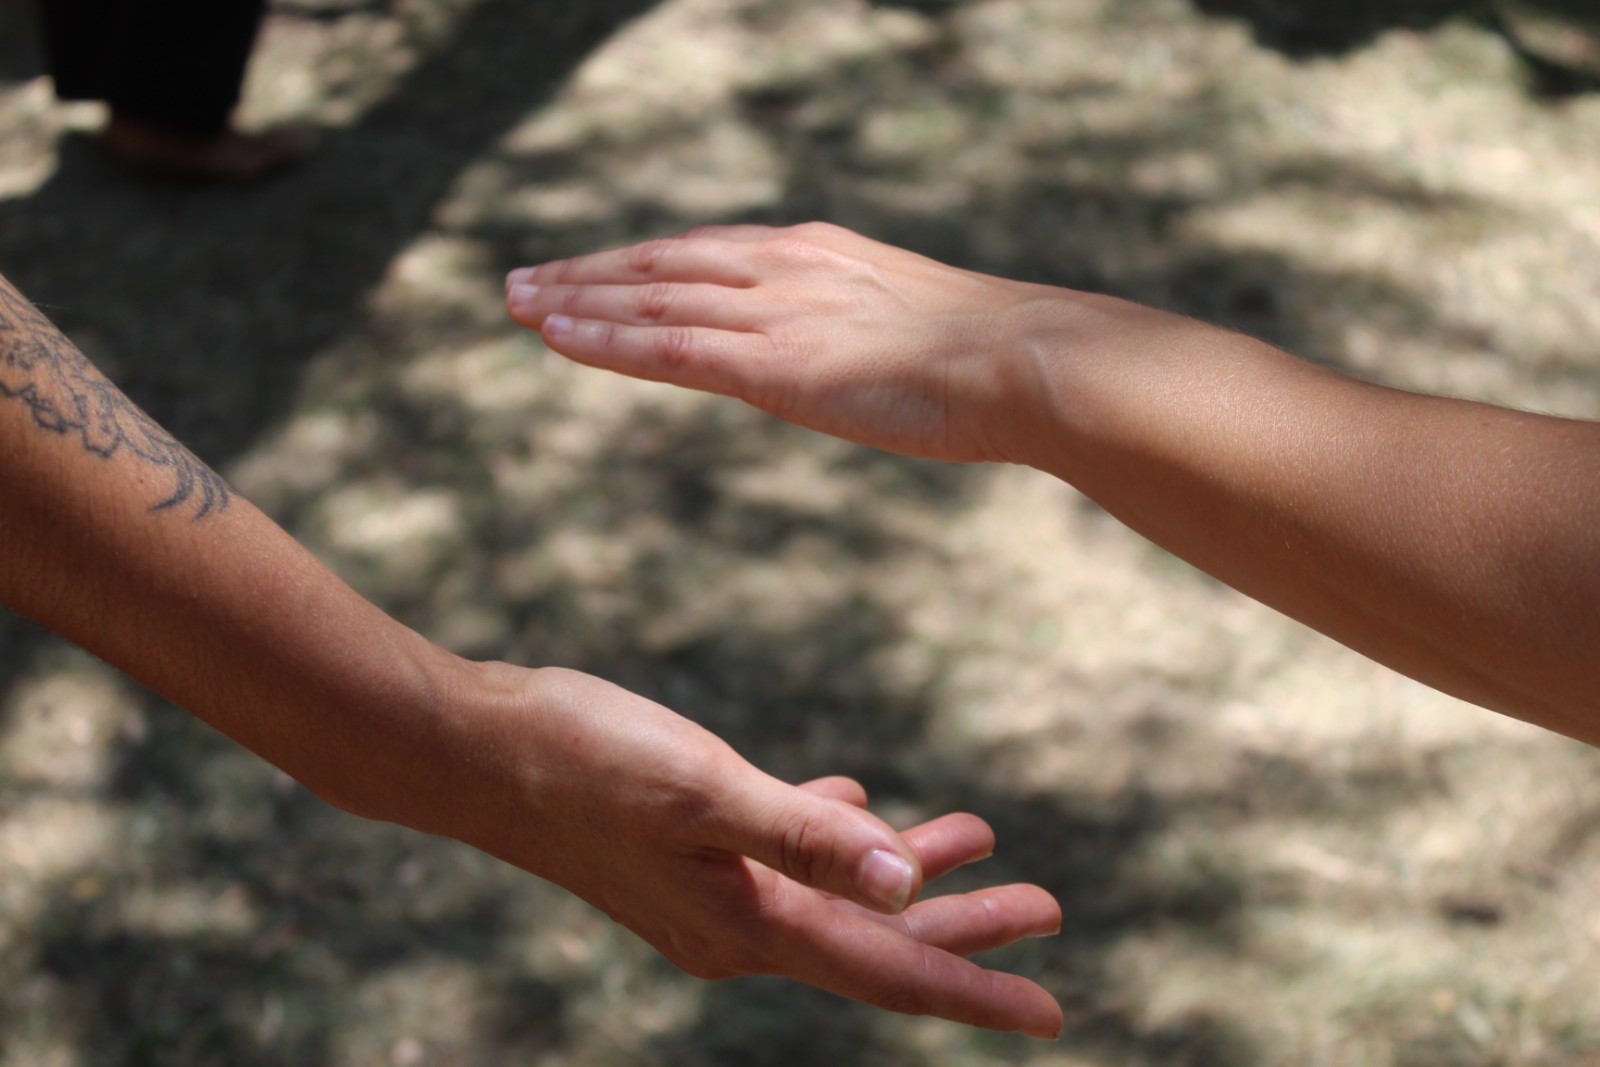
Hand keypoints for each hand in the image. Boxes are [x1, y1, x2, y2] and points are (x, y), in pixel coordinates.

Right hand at [446, 664, 1062, 1037]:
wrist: (477, 749)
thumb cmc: (587, 761)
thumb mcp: (710, 793)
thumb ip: (810, 837)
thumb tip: (907, 884)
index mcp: (749, 925)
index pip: (886, 973)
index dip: (973, 988)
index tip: (1052, 1014)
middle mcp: (734, 926)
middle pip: (874, 938)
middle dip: (962, 927)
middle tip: (1048, 907)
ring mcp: (707, 891)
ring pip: (835, 893)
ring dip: (905, 869)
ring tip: (978, 840)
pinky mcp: (686, 851)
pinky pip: (786, 853)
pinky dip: (835, 834)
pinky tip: (858, 803)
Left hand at [505, 223, 1044, 463]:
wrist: (1022, 357)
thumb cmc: (988, 356)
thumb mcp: (907, 323)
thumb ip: (856, 329)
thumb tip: (846, 355)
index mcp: (812, 254)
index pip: (700, 254)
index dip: (634, 263)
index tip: (587, 272)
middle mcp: (779, 268)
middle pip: (656, 264)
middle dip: (583, 274)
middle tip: (519, 282)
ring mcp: (773, 311)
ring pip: (647, 298)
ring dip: (574, 302)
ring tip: (514, 305)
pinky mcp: (772, 363)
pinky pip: (668, 345)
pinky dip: (606, 340)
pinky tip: (557, 338)